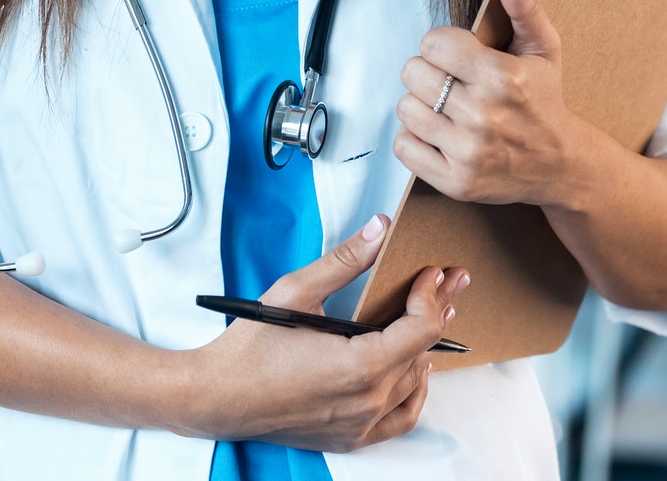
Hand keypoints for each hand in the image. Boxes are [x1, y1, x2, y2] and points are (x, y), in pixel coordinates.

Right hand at [178, 214, 465, 452]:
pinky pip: (401, 417)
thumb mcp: (297, 291)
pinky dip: (414, 392)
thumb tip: (379, 230)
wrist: (218, 396)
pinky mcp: (352, 436)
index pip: (421, 327)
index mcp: (361, 366)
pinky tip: (416, 370)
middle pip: (423, 351)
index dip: (431, 294)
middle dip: (435, 309)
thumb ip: (345, 260)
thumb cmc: (251, 348)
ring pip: (414, 382)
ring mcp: (361, 423)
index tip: (430, 272)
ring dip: (426, 347)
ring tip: (434, 316)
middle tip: (447, 282)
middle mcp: (368, 400)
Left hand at [393, 0, 597, 206]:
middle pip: (413, 74)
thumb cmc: (546, 102)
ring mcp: (468, 152)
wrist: (561, 165)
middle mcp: (483, 115)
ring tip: (445, 108)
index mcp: (502, 78)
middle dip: (428, 72)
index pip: (433, 44)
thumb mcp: (544, 51)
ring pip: (405, 109)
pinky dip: (413, 139)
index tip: (455, 55)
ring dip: (420, 105)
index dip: (440, 45)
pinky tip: (438, 134)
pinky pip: (404, 147)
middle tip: (449, 82)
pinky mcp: (455, 181)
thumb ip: (525, 8)